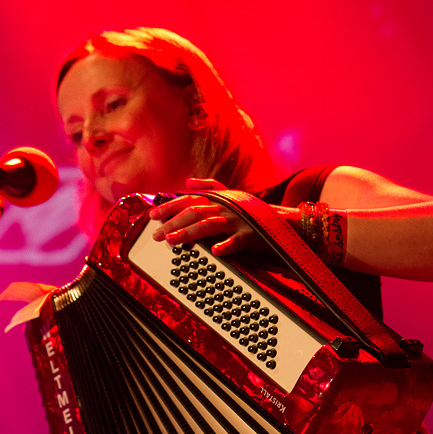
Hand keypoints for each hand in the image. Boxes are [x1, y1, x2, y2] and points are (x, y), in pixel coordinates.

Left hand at [148, 177, 263, 255]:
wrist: (280, 221)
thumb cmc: (250, 211)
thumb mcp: (229, 196)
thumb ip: (208, 187)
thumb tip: (188, 181)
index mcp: (218, 199)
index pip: (188, 200)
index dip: (169, 206)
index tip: (152, 215)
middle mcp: (224, 207)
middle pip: (193, 212)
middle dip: (172, 223)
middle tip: (156, 235)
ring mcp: (236, 221)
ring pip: (208, 224)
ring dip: (188, 232)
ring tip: (172, 241)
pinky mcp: (249, 235)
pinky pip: (236, 240)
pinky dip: (226, 245)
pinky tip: (215, 252)